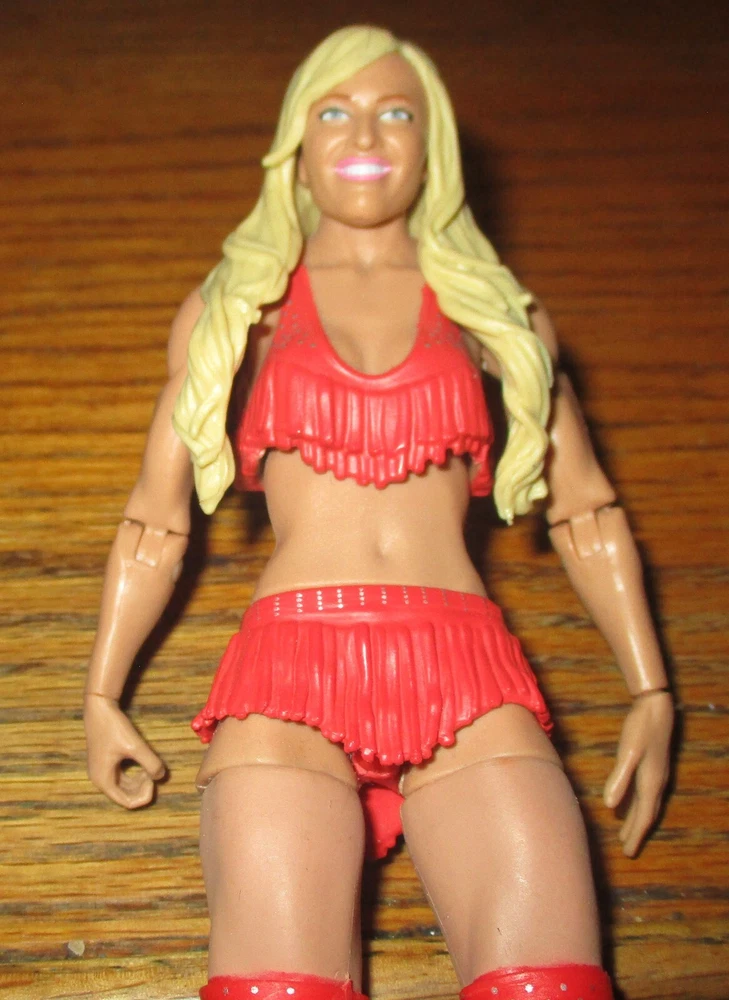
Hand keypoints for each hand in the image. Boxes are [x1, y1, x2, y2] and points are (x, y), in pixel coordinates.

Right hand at [84, 693, 166, 808]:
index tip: (152, 777)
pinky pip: (123, 776)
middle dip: (143, 787)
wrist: (99, 707)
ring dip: (139, 780)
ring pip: (125, 786)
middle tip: (153, 769)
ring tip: (150, 765)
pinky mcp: (106, 762)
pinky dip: (134, 773)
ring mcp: (102, 771)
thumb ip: (150, 763)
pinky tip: (143, 760)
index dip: (145, 794)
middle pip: (126, 796)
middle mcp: (100, 780)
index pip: (128, 802)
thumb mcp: (135, 746)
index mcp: (103, 781)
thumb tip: (161, 776)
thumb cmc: (114, 727)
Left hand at [603, 690, 673, 856]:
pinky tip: (627, 802)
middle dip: (637, 832)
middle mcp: (657, 782)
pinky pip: (645, 793)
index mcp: (651, 782)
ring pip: (647, 804)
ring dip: (636, 819)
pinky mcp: (653, 766)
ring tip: (626, 832)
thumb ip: (619, 778)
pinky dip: (637, 804)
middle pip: (647, 814)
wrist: (656, 706)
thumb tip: (610, 806)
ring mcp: (656, 774)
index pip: (644, 816)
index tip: (629, 852)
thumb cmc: (640, 728)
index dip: (636, 835)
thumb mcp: (628, 752)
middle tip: (628, 849)